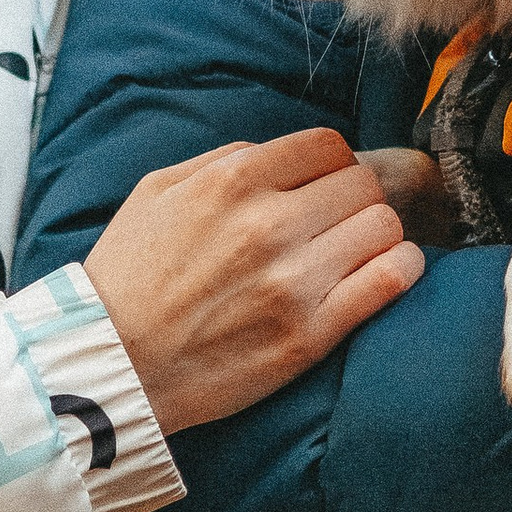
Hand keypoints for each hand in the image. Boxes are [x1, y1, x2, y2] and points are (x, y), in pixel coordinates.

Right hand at [84, 128, 424, 438]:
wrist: (111, 366)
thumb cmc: (128, 277)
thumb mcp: (157, 192)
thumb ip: (224, 160)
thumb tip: (283, 155)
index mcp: (231, 181)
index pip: (327, 145)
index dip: (330, 164)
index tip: (321, 185)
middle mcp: (268, 224)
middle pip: (362, 184)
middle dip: (354, 198)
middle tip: (337, 222)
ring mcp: (293, 282)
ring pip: (384, 226)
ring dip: (378, 234)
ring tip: (356, 250)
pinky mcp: (310, 335)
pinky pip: (390, 279)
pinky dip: (401, 269)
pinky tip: (385, 272)